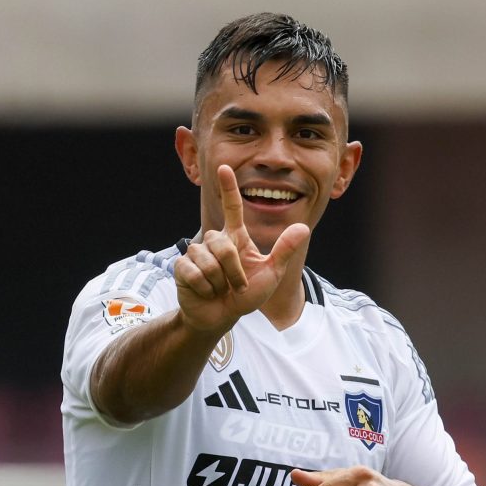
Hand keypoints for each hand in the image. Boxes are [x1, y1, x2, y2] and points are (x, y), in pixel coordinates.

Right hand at [173, 165, 309, 333]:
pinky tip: (205, 292)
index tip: (225, 167)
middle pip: (222, 244)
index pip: (231, 208)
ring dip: (220, 282)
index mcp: (235, 238)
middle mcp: (214, 242)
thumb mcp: (271, 274)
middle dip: (234, 271)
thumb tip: (303, 227)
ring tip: (220, 290)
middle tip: (237, 287)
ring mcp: (196, 254)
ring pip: (208, 260)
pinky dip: (205, 288)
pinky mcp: (182, 268)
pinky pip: (194, 273)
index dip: (228, 188)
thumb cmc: (245, 295)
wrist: (221, 317)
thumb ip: (284, 251)